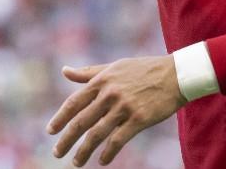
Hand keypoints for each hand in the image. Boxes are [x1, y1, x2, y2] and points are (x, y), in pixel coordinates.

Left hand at [47, 56, 186, 165]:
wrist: (175, 75)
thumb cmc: (143, 70)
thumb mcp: (113, 67)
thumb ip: (88, 73)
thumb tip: (64, 70)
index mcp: (100, 81)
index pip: (74, 103)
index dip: (60, 118)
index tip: (50, 131)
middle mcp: (109, 94)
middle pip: (82, 121)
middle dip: (67, 139)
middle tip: (57, 153)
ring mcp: (124, 107)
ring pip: (98, 133)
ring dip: (84, 150)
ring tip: (76, 162)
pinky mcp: (139, 119)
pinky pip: (119, 140)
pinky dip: (108, 153)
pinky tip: (102, 161)